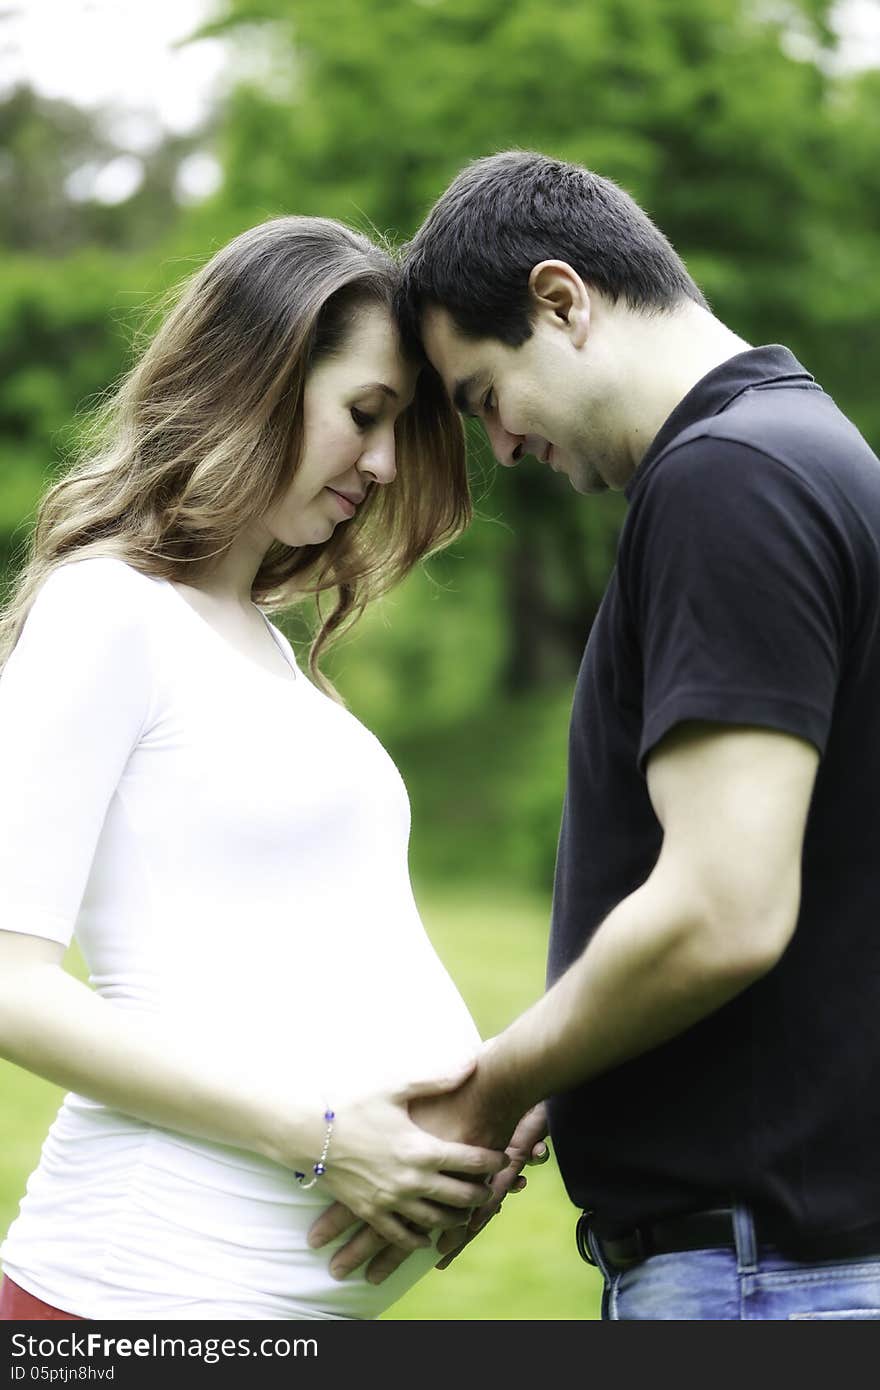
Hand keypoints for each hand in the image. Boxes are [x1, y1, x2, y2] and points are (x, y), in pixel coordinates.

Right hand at [310, 1102, 549, 1282]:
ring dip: (456, 1217)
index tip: (505, 1157)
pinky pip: (403, 1236)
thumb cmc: (354, 1105)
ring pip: (436, 1220)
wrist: (308, 1133)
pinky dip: (420, 1238)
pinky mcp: (371, 1212)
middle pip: (460, 1196)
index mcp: (420, 1149)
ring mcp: (391, 1201)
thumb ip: (437, 1080)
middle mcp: (410, 1180)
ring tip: (466, 1211)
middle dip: (481, 1193)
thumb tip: (472, 1063)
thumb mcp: (396, 1088)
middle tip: (492, 1188)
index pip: (470, 1161)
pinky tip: (429, 1235)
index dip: (493, 1160)